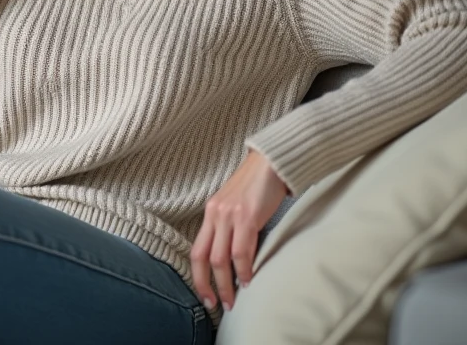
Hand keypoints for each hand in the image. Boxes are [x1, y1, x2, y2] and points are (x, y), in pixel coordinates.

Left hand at [190, 148, 287, 312]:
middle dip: (208, 285)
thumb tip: (232, 258)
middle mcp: (215, 214)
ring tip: (233, 300)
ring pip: (221, 258)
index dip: (197, 276)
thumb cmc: (256, 186)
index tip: (204, 295)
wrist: (270, 163)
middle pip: (203, 258)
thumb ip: (230, 228)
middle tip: (217, 304)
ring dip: (227, 283)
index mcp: (210, 213)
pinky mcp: (246, 216)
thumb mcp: (235, 207)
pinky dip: (243, 269)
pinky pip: (241, 250)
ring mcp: (229, 215)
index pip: (196, 250)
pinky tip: (248, 280)